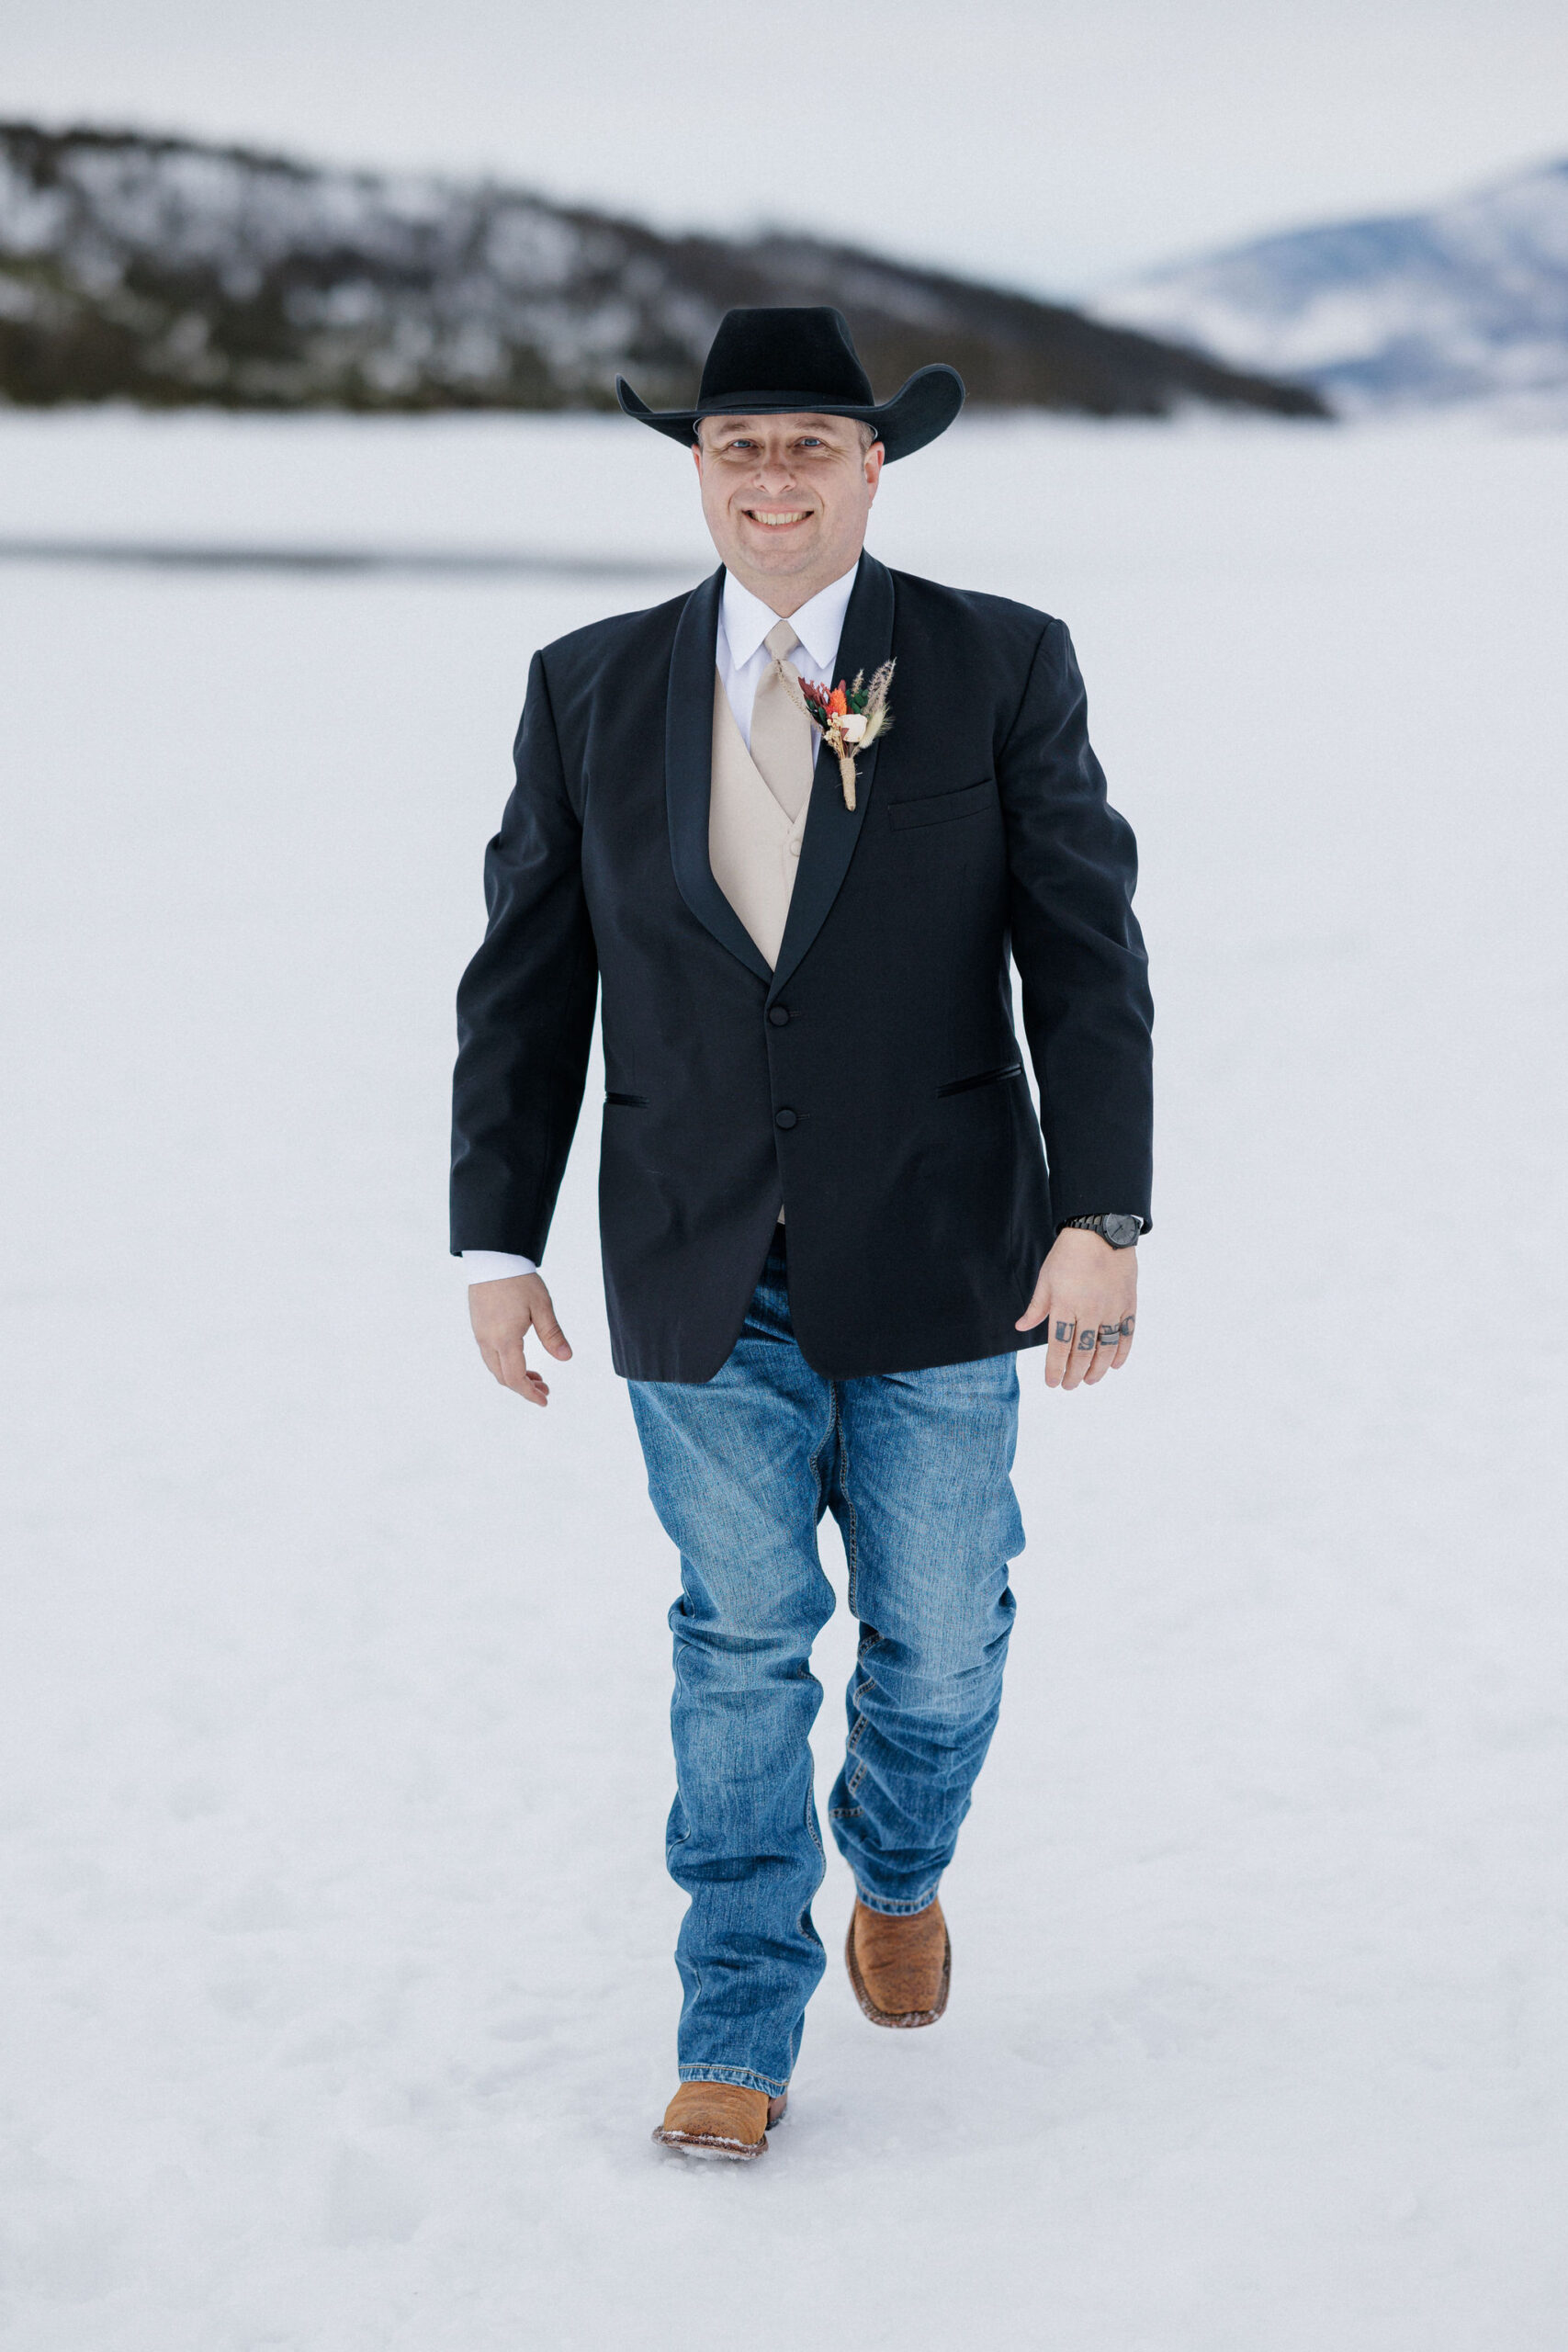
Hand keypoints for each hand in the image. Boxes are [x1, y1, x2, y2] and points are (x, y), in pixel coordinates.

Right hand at [467, 1273, 571, 1406]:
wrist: (492, 1259)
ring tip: (536, 1376)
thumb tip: (566, 1358)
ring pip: (495, 1367)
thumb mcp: (542, 1307)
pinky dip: (505, 1364)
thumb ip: (552, 1335)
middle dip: (524, 1388)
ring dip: (514, 1376)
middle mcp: (488, 1341)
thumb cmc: (518, 1281)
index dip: (529, 1394)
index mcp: (505, 1339)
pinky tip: (519, 1358)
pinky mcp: (478, 1326)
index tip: (544, 1400)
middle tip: (545, 1388)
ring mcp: (480, 1334)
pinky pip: (489, 1355)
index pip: (515, 1378)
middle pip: (503, 1377)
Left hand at [1015, 1228, 1136, 1390]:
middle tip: (1069, 1386)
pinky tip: (1114, 1365)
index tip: (1052, 1382)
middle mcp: (1089, 1310)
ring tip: (1090, 1381)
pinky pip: (1126, 1334)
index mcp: (1065, 1304)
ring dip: (1097, 1369)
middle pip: (1082, 1352)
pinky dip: (1121, 1353)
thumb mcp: (1046, 1279)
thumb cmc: (1068, 1254)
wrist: (1100, 1231)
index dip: (1054, 1368)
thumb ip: (1037, 1307)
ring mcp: (1111, 1308)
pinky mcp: (1128, 1304)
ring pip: (1105, 1348)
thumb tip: (1021, 1327)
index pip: (1058, 1346)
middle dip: (1074, 1374)